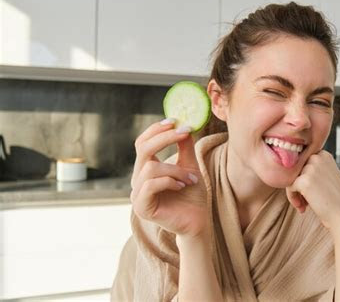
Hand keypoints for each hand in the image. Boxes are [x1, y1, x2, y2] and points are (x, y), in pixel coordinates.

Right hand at [130, 119, 207, 237]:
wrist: (198, 222)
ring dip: (175, 169)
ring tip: (190, 178)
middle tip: (184, 133)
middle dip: (165, 139)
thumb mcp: (190, 166)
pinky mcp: (141, 207)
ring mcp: (137, 194)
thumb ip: (185, 147)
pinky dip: (169, 181)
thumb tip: (184, 124)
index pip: (143, 143)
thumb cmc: (193, 195)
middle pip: (143, 149)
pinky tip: (182, 186)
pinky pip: (151, 185)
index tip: (175, 121)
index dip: (156, 130)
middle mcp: (138, 179)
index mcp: (146, 168)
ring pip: (150, 168)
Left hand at [286, 150, 339, 233]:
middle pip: (294, 169)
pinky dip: (292, 198)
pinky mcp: (303, 180)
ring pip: (290, 178)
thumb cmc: (337, 199)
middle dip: (297, 185)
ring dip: (295, 193)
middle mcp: (317, 158)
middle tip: (305, 200)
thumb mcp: (328, 176)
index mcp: (323, 155)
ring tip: (304, 205)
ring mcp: (310, 168)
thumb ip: (314, 170)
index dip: (303, 177)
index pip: (302, 162)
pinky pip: (289, 187)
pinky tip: (302, 208)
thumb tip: (293, 170)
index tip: (308, 191)